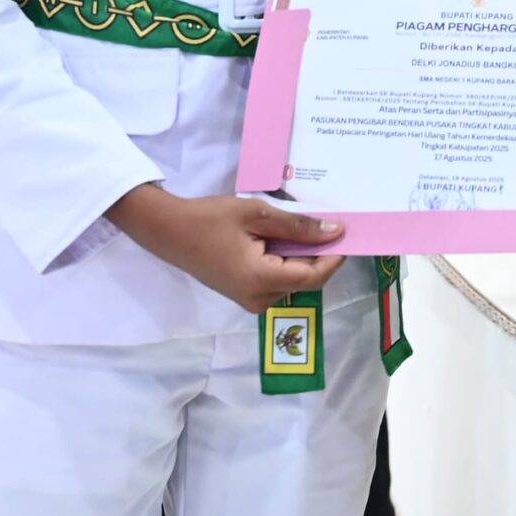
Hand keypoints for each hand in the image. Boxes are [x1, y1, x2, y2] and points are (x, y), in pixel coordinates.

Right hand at [108, 185, 346, 312]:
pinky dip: (285, 261)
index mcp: (261, 280)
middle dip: (318, 255)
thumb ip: (297, 226)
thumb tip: (335, 232)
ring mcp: (250, 300)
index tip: (346, 233)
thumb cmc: (210, 219)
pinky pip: (276, 281)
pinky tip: (280, 238)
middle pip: (305, 281)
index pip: (313, 277)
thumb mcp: (257, 214)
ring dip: (300, 256)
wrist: (169, 231)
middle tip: (326, 224)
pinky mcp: (243, 295)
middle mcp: (259, 299)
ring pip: (292, 281)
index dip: (334, 257)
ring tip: (300, 227)